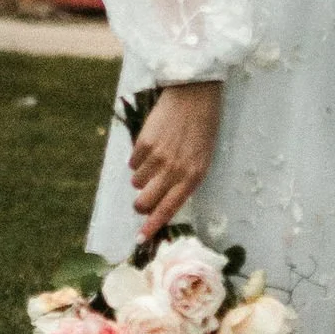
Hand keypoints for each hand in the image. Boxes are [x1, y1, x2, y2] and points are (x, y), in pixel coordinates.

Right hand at [129, 81, 221, 230]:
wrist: (194, 94)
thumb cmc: (202, 128)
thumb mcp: (202, 158)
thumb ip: (184, 180)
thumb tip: (162, 200)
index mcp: (193, 177)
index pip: (168, 210)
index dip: (152, 227)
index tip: (139, 239)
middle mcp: (175, 170)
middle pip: (144, 202)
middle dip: (140, 204)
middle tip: (143, 197)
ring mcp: (158, 157)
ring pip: (136, 183)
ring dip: (141, 177)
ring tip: (155, 160)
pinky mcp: (144, 143)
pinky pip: (132, 163)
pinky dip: (138, 160)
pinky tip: (151, 146)